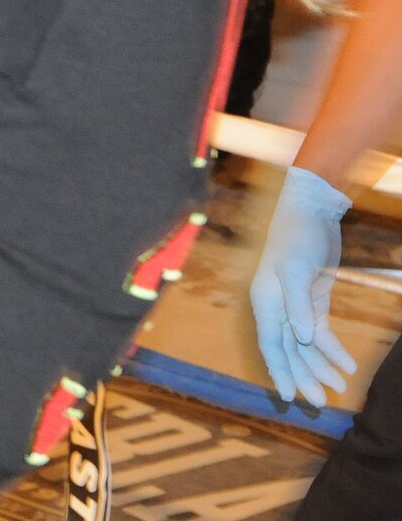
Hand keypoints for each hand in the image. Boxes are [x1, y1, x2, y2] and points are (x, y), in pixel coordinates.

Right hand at [250, 164, 359, 404]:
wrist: (311, 211)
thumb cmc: (298, 236)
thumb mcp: (297, 269)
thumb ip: (297, 305)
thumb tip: (299, 339)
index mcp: (266, 299)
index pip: (271, 343)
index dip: (279, 371)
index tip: (289, 396)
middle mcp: (277, 306)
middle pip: (289, 349)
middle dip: (304, 375)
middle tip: (320, 402)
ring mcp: (295, 304)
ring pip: (305, 344)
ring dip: (320, 365)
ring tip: (339, 387)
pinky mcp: (312, 300)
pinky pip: (320, 331)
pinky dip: (332, 348)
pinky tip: (347, 365)